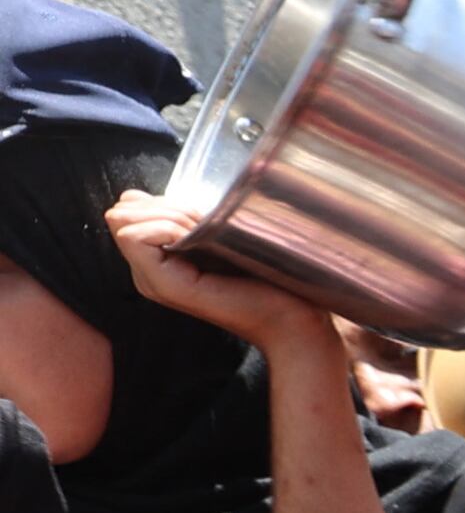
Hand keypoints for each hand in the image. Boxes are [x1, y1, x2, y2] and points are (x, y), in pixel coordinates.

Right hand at [103, 194, 340, 359]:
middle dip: (162, 205)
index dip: (160, 201)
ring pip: (125, 220)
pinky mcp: (163, 285)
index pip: (128, 209)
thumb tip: (148, 195)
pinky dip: (167, 227)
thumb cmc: (269, 277)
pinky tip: (197, 239)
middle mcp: (148, 272)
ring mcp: (152, 280)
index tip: (201, 214)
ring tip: (203, 232)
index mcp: (159, 260)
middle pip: (122, 212)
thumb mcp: (220, 236)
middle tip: (202, 223)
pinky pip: (135, 236)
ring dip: (168, 215)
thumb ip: (186, 219)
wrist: (293, 317)